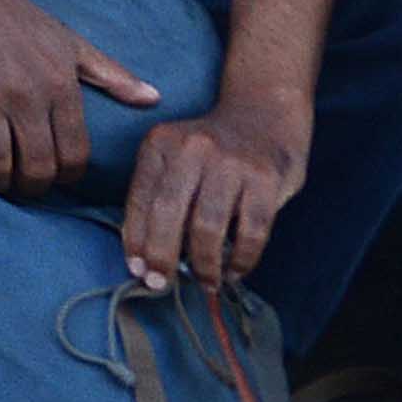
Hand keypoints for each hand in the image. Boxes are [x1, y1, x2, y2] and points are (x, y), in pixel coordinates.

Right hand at [0, 0, 161, 197]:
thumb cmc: (22, 20)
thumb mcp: (72, 45)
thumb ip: (113, 76)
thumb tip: (155, 99)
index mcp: (60, 88)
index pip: (74, 154)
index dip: (67, 177)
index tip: (57, 179)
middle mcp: (27, 97)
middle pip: (36, 166)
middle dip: (32, 187)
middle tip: (23, 187)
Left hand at [119, 98, 309, 292]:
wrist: (264, 116)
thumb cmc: (210, 152)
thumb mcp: (173, 158)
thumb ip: (158, 196)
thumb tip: (143, 257)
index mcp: (160, 144)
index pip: (140, 199)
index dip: (135, 239)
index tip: (137, 269)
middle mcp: (192, 149)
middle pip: (168, 213)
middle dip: (162, 256)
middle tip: (161, 285)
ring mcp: (231, 162)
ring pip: (208, 226)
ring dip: (204, 264)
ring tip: (205, 283)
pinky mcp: (266, 178)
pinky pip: (252, 230)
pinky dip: (242, 259)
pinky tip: (235, 272)